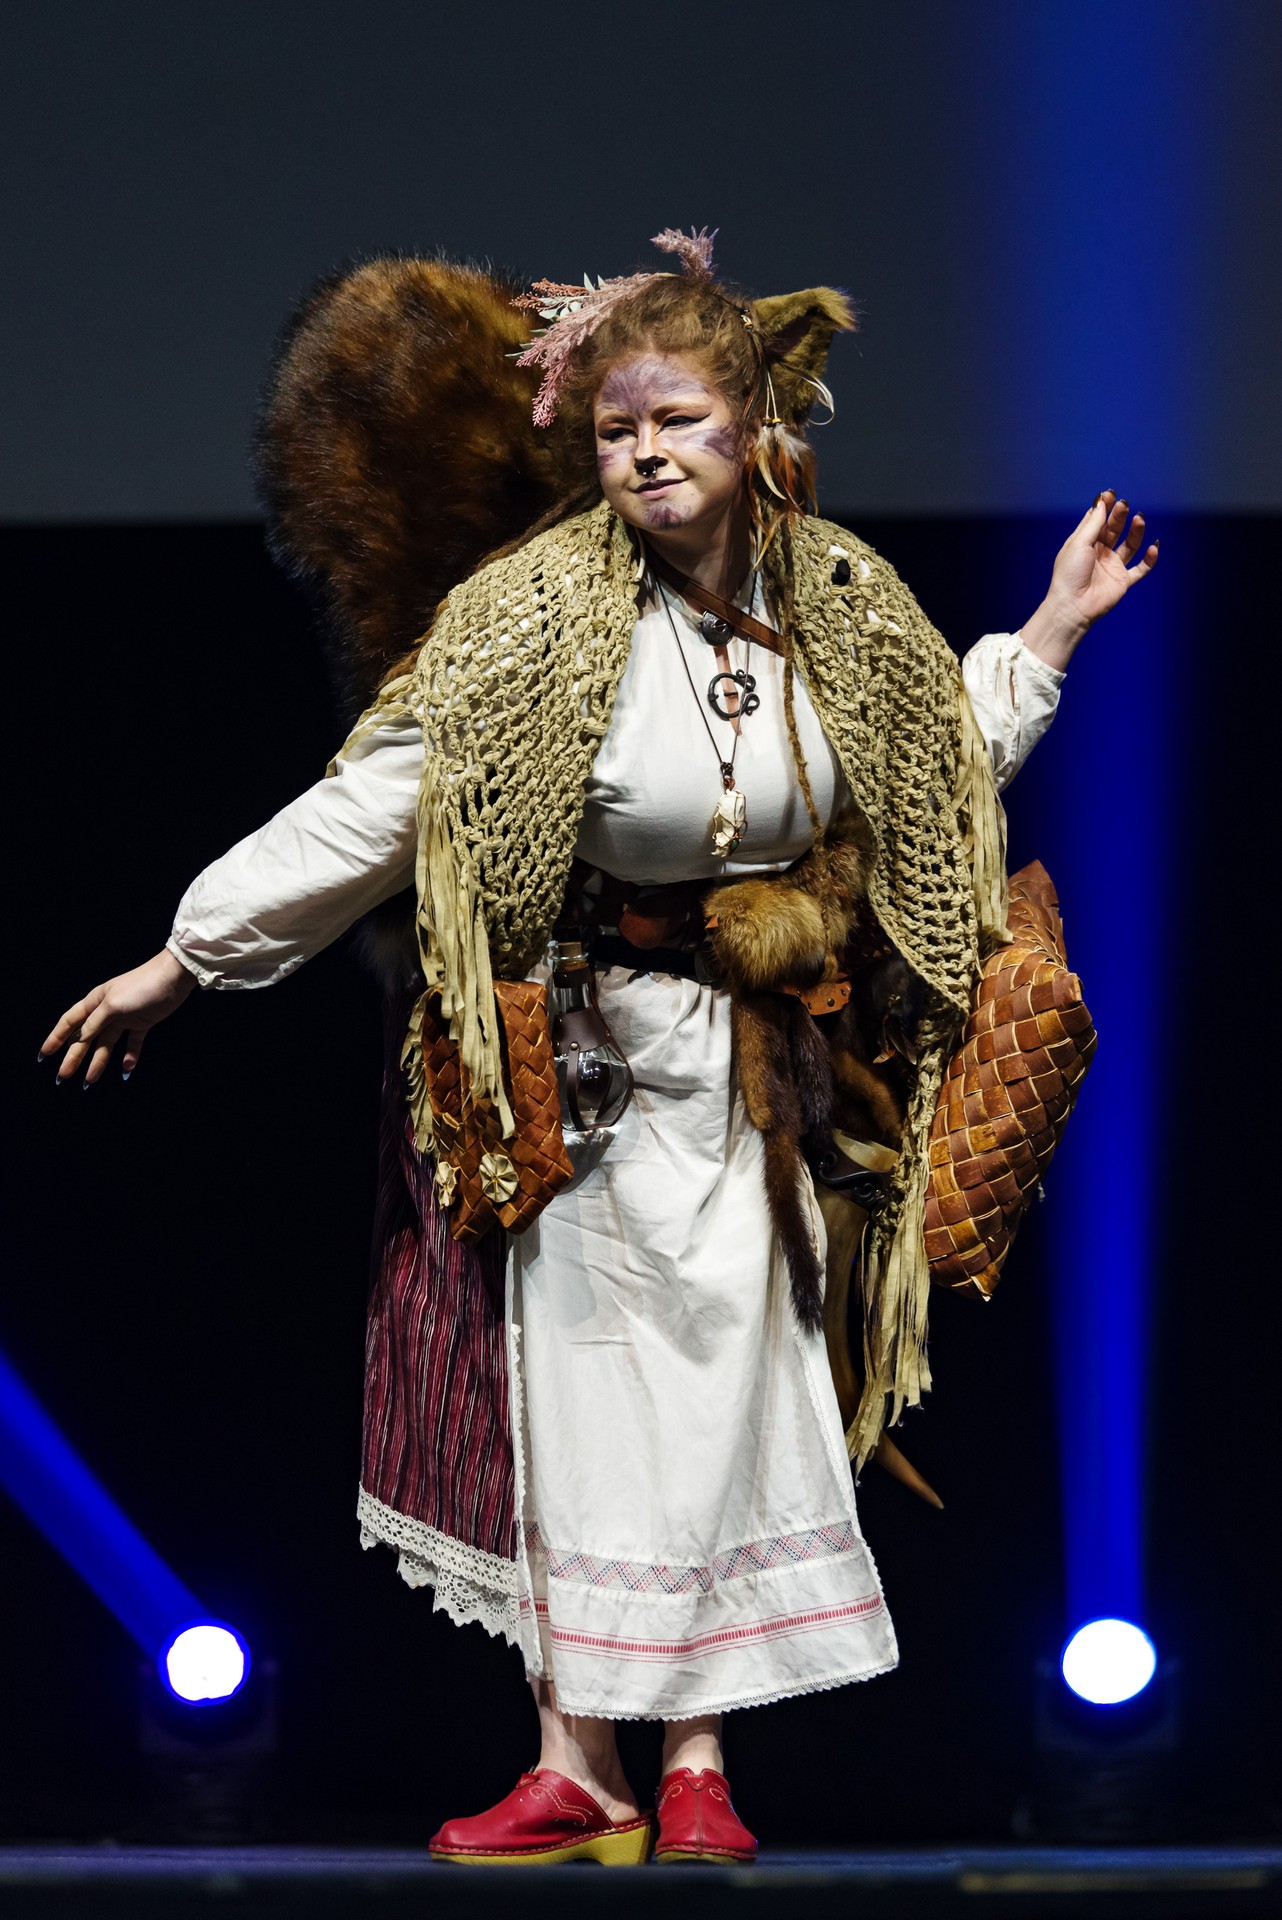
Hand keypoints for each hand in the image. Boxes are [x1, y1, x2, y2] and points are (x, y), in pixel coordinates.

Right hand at [39, 949, 196, 1085]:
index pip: (69, 1023)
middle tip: (63, 1077)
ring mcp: (124, 1018)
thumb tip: (79, 1038)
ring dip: (97, 1062)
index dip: (55, 1039)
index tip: (43, 1056)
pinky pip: (132, 1044)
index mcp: (94, 1002)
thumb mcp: (113, 1005)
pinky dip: (129, 1057)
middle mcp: (105, 1012)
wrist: (174, 978)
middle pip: (85, 1038)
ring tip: (89, 1082)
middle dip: (73, 1057)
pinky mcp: (141, 1023)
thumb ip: (95, 1022)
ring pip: (106, 1044)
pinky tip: (126, 1070)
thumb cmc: (141, 986)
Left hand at [1021, 490, 1159, 671]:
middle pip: (1115, 530)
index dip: (1105, 507)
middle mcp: (1100, 553)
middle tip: (1125, 505)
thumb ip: (1094, 523)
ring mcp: (1112, 567)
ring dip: (1136, 532)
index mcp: (1085, 543)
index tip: (1111, 494)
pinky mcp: (1122, 581)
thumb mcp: (1079, 543)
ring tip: (1139, 519)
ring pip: (1130, 546)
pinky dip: (1149, 559)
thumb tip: (1102, 501)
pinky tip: (1153, 546)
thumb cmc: (1069, 574)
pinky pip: (1141, 569)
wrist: (1072, 607)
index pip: (1098, 521)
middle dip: (1120, 516)